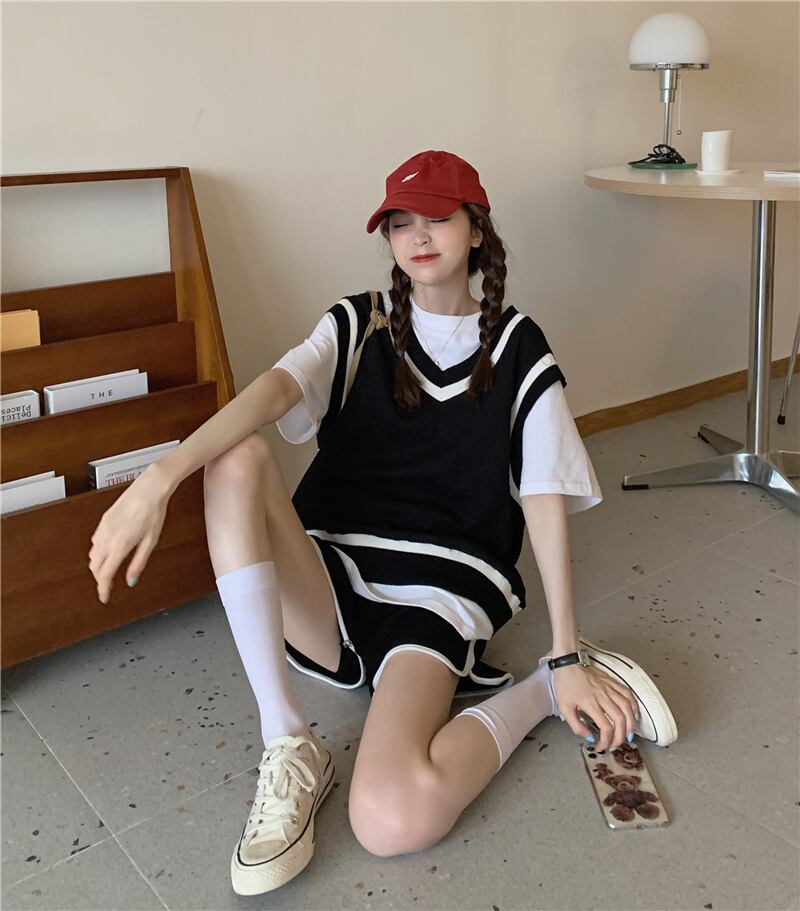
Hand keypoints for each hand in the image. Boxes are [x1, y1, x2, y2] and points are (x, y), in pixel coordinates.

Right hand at [88, 464, 170, 603]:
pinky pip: (95, 542)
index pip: (105, 574)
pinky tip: (108, 551)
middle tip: (108, 586)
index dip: (103, 589)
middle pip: (95, 567)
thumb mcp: (151, 541)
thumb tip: (131, 580)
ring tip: (109, 571)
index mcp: (120, 545)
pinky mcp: (104, 520)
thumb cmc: (153, 513)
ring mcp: (103, 528)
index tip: (104, 598)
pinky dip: (98, 552)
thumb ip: (139, 562)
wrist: (149, 489)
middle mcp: (107, 538)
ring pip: (92, 555)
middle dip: (100, 579)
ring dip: (98, 565)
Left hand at [551, 663, 638, 751]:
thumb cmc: (565, 684)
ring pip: (627, 708)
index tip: (601, 747)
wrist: (568, 662)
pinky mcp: (612, 682)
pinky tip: (634, 715)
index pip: (606, 727)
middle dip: (621, 737)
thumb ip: (576, 725)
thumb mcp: (564, 707)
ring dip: (631, 724)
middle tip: (615, 745)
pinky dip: (634, 706)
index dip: (606, 741)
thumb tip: (590, 737)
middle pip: (620, 720)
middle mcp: (603, 696)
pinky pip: (628, 694)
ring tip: (628, 735)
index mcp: (590, 703)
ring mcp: (609, 688)